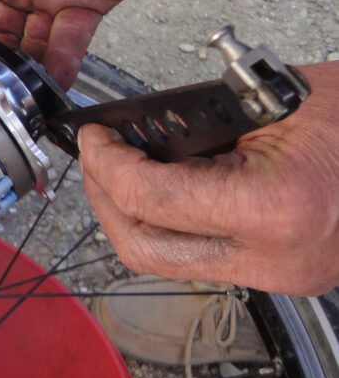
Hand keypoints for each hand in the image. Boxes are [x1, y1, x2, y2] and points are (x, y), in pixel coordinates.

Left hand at [78, 62, 338, 295]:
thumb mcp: (275, 101)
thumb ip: (199, 126)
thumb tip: (134, 137)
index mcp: (274, 210)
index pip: (152, 201)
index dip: (106, 167)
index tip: (93, 141)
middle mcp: (274, 256)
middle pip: (145, 250)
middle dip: (104, 201)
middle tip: (94, 161)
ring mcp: (281, 275)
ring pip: (168, 264)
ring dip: (132, 219)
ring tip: (119, 174)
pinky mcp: (285, 276)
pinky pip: (203, 259)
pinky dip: (171, 228)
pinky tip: (161, 194)